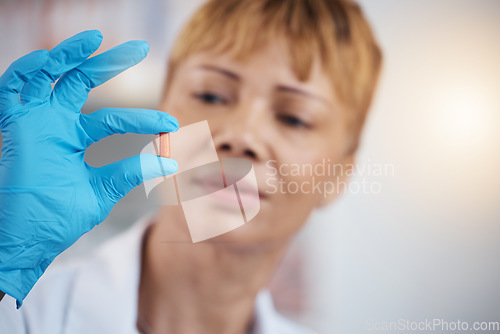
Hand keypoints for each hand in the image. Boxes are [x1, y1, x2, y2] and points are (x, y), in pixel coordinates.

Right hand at [0, 30, 177, 306]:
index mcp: (76, 138)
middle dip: (109, 62)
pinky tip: (48, 60)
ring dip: (68, 53)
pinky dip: (26, 71)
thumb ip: (130, 172)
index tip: (172, 125)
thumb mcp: (102, 190)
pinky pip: (12, 88)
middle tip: (141, 46)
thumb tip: (170, 164)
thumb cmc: (59, 218)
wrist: (27, 241)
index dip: (144, 120)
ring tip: (95, 38)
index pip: (115, 119)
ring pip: (49, 75)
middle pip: (83, 81)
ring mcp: (36, 122)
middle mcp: (56, 124)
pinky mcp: (15, 126)